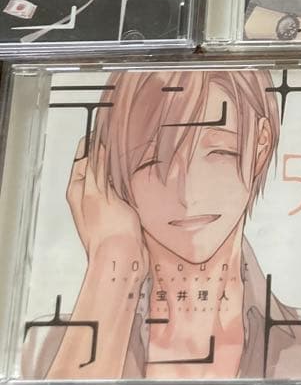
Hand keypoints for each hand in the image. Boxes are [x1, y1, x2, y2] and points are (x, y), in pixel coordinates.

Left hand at [66, 137, 147, 270]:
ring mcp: (104, 203)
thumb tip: (97, 146)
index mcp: (78, 189)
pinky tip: (138, 174)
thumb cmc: (108, 231)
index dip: (93, 141)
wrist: (123, 258)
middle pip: (96, 165)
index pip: (82, 156)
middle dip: (108, 151)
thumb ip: (96, 169)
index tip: (105, 126)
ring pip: (111, 176)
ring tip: (133, 151)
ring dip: (120, 166)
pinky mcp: (119, 210)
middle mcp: (88, 195)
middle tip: (123, 136)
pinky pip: (122, 188)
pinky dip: (128, 179)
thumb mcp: (98, 193)